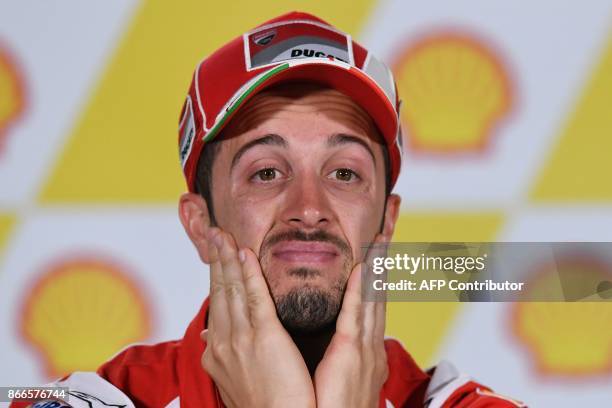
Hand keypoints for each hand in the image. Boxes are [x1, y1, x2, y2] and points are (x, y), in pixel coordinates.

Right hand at [201, 228, 315, 407]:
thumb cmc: (261, 404)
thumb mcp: (231, 377)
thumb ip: (221, 352)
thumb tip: (207, 337)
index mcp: (216, 350)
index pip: (216, 302)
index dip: (216, 275)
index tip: (216, 253)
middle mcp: (222, 341)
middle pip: (219, 290)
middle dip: (216, 259)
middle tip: (214, 232)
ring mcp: (240, 338)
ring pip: (231, 288)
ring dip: (227, 258)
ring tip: (223, 234)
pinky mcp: (264, 337)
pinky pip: (254, 297)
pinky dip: (248, 273)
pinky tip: (244, 253)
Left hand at [313, 235, 387, 407]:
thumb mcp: (343, 381)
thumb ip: (343, 359)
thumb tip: (340, 348)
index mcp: (367, 353)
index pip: (372, 307)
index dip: (376, 280)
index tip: (377, 256)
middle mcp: (371, 346)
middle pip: (378, 297)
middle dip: (382, 266)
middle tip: (385, 236)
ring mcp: (365, 349)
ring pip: (372, 298)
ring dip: (376, 268)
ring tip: (380, 241)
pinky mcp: (351, 353)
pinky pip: (356, 313)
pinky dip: (361, 288)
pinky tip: (364, 267)